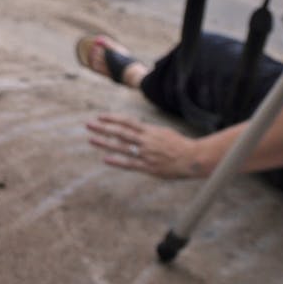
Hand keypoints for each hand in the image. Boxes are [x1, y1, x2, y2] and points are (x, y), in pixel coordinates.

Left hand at [86, 114, 205, 178]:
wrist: (194, 158)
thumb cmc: (179, 145)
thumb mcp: (163, 132)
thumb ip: (147, 131)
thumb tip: (134, 128)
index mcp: (150, 131)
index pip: (127, 122)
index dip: (113, 118)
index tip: (100, 116)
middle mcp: (146, 141)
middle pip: (121, 132)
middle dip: (103, 128)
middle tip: (88, 124)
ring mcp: (146, 154)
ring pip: (122, 147)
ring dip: (105, 143)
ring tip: (91, 139)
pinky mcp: (149, 167)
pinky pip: (130, 164)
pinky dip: (118, 161)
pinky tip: (105, 159)